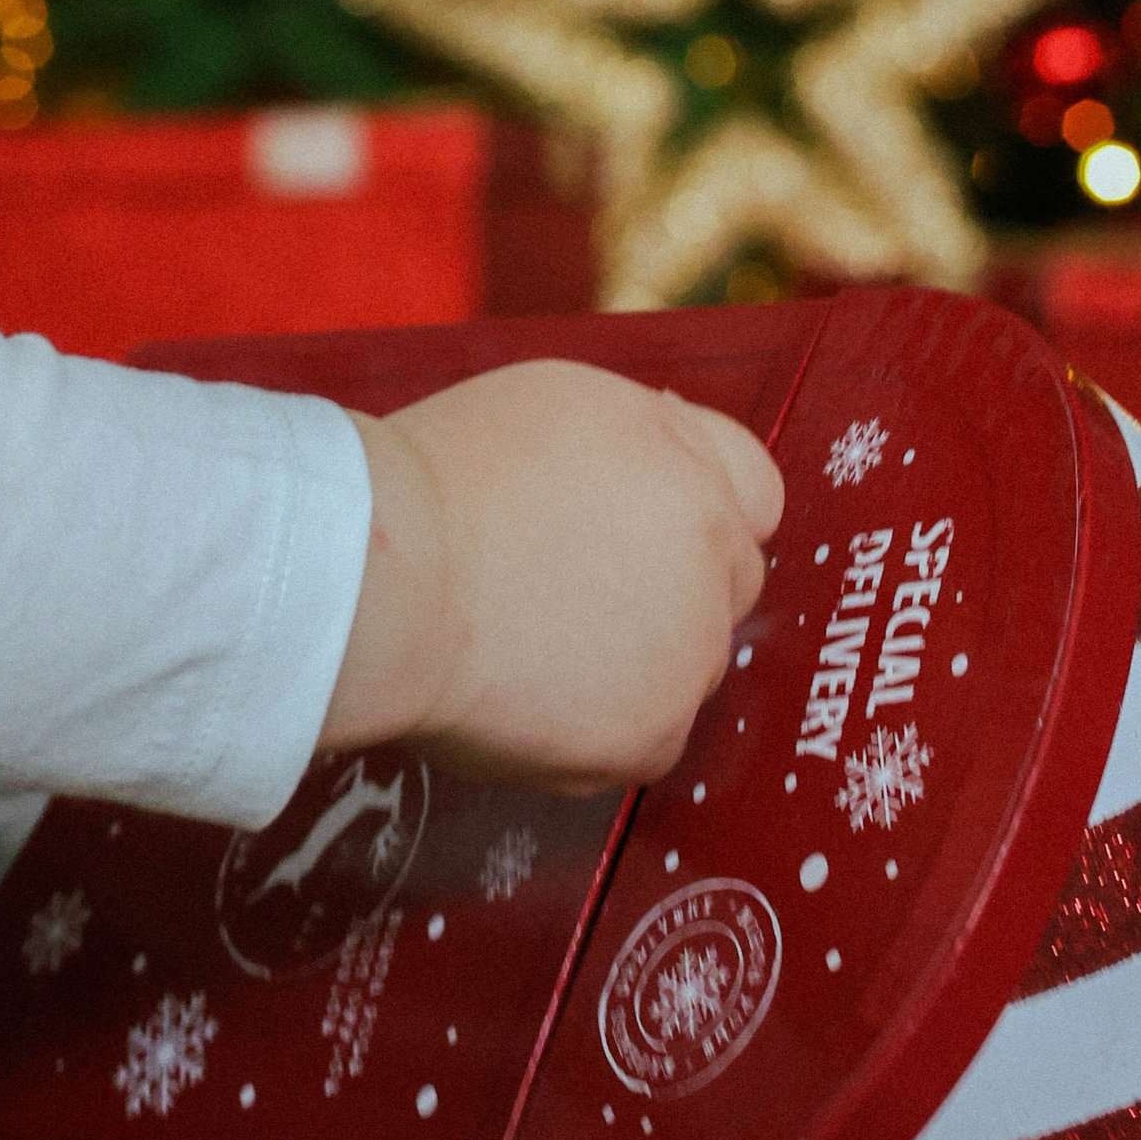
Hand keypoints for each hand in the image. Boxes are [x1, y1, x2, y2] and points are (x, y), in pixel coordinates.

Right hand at [319, 359, 782, 793]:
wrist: (385, 586)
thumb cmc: (434, 484)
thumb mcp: (549, 404)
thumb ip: (636, 438)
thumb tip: (663, 465)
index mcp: (684, 458)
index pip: (754, 490)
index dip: (698, 506)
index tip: (645, 527)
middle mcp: (710, 552)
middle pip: (726, 582)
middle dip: (668, 587)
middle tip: (567, 590)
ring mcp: (690, 651)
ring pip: (682, 665)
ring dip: (633, 660)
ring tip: (527, 642)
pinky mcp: (654, 733)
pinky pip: (639, 735)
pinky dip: (593, 725)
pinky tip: (522, 693)